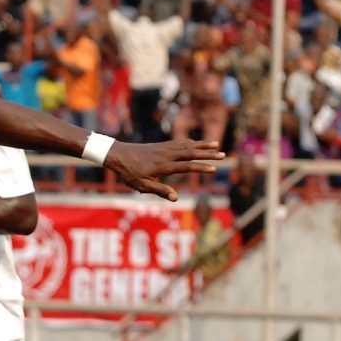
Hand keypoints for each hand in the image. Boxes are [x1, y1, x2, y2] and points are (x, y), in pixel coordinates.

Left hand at [104, 141, 223, 201]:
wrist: (117, 154)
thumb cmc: (128, 173)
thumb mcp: (141, 186)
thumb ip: (159, 190)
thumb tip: (176, 198)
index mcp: (163, 166)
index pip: (186, 167)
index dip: (201, 167)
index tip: (214, 169)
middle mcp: (166, 155)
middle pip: (191, 153)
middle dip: (208, 154)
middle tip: (223, 155)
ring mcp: (164, 148)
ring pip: (187, 145)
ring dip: (202, 145)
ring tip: (216, 144)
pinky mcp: (161, 145)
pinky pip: (179, 142)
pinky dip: (190, 142)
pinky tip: (196, 143)